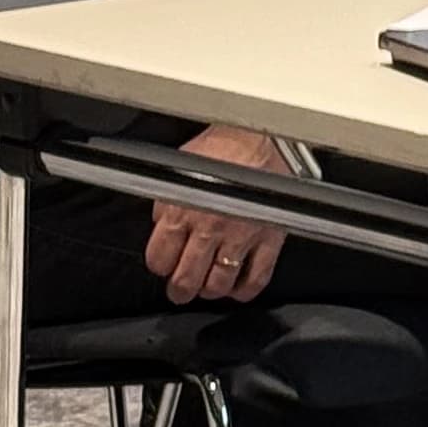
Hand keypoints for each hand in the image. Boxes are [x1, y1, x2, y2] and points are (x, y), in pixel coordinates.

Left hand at [145, 122, 288, 307]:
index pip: (160, 259)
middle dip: (179, 289)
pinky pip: (256, 278)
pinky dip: (245, 291)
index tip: (165, 265)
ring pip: (219, 284)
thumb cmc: (223, 146)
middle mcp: (209, 227)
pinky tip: (238, 288)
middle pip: (186, 279)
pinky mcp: (268, 239)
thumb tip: (159, 226)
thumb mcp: (179, 169)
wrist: (261, 135)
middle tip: (181, 289)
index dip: (160, 265)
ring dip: (209, 291)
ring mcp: (240, 236)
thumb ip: (166, 202)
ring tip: (207, 287)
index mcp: (183, 210)